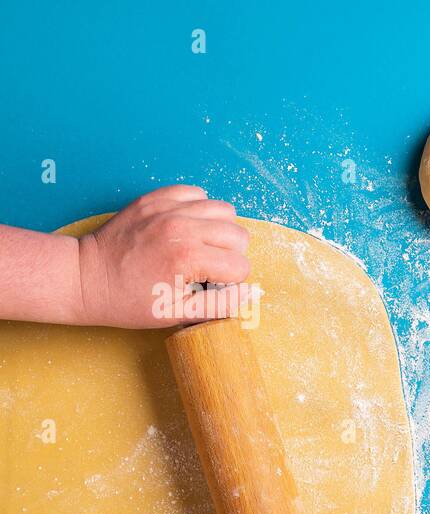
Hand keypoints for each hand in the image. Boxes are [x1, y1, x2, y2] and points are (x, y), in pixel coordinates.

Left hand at [76, 184, 254, 327]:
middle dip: (230, 255)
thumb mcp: (177, 313)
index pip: (241, 266)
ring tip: (200, 245)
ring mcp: (167, 209)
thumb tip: (251, 292)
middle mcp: (182, 227)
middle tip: (206, 268)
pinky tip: (186, 227)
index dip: (231, 281)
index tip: (209, 286)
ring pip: (224, 210)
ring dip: (219, 230)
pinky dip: (199, 209)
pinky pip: (197, 193)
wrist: (86, 278)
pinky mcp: (155, 198)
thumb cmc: (129, 301)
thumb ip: (220, 304)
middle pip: (239, 235)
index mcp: (188, 259)